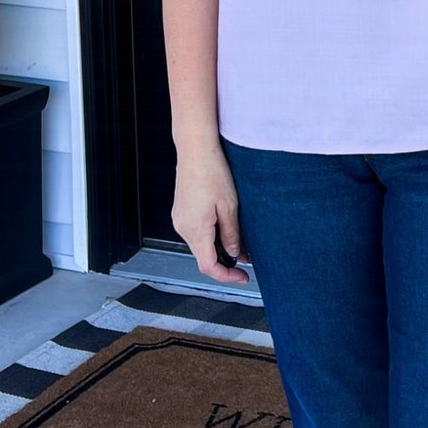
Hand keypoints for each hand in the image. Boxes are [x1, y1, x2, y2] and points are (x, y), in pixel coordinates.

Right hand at [171, 143, 250, 284]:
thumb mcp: (230, 207)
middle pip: (204, 257)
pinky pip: (196, 232)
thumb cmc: (211, 171)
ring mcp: (180, 219)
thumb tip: (235, 253)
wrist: (195, 149)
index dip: (227, 276)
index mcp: (195, 229)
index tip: (242, 277)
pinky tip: (224, 227)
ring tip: (240, 240)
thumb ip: (232, 234)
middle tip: (247, 257)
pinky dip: (211, 236)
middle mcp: (183, 227)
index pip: (209, 266)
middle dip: (226, 261)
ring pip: (200, 244)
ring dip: (219, 247)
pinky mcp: (181, 211)